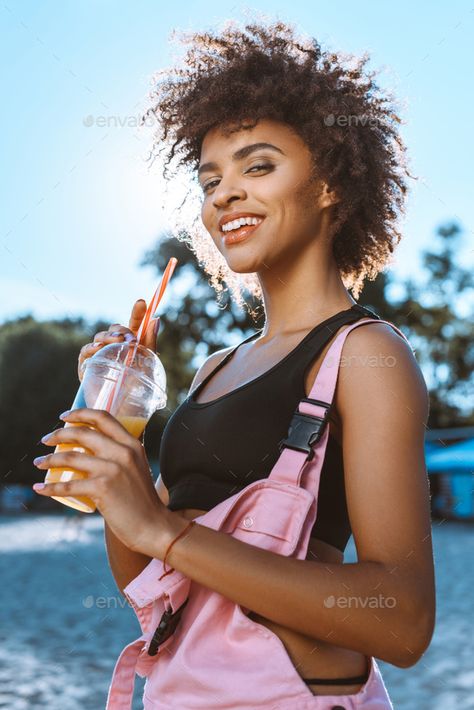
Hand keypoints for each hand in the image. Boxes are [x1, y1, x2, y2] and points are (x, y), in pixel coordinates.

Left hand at [32, 408, 172, 556]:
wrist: (152, 525)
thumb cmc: (141, 501)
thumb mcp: (135, 468)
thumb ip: (119, 458)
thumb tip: (90, 453)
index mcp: (132, 444)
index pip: (103, 418)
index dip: (80, 413)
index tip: (64, 417)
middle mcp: (123, 452)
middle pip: (83, 433)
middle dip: (59, 434)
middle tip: (46, 441)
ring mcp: (113, 469)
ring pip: (71, 457)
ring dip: (49, 460)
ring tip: (39, 463)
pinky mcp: (102, 488)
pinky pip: (69, 485)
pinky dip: (50, 487)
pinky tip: (40, 488)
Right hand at [77, 299, 160, 381]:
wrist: (121, 410)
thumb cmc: (135, 387)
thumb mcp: (147, 363)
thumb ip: (150, 342)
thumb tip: (156, 319)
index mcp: (130, 345)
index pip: (133, 325)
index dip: (137, 313)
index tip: (142, 302)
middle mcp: (113, 347)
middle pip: (115, 329)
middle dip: (122, 329)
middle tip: (131, 338)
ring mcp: (99, 355)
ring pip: (100, 337)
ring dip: (109, 336)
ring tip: (119, 341)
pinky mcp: (87, 366)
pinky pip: (85, 352)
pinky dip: (91, 348)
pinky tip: (97, 348)